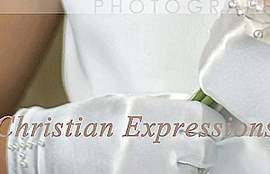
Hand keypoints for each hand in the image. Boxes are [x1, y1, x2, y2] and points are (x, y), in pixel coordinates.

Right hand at [5, 93, 223, 172]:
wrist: (56, 149)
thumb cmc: (92, 121)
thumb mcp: (129, 103)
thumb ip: (164, 106)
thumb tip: (197, 107)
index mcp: (147, 114)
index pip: (202, 120)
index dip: (214, 122)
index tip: (214, 124)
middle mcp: (147, 144)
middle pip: (204, 152)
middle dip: (205, 149)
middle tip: (197, 147)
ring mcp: (142, 170)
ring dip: (189, 168)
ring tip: (174, 160)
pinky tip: (161, 170)